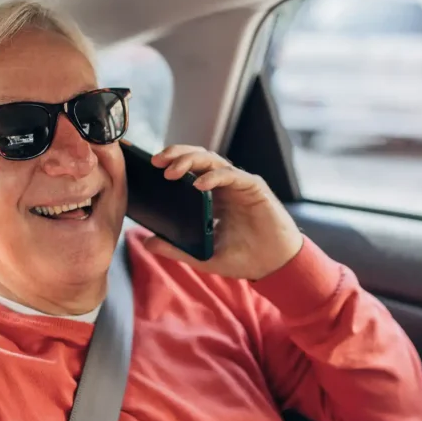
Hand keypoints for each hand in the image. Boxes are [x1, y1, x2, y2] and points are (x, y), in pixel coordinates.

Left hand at [146, 145, 302, 280]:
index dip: (168, 164)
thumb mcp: (203, 256)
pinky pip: (231, 175)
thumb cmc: (243, 258)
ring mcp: (238, 184)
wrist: (275, 266)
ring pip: (211, 160)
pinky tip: (198, 184)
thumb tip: (147, 242)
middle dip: (175, 155)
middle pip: (196, 158)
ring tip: (171, 171)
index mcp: (210, 197)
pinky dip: (214, 176)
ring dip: (190, 161)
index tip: (147, 167)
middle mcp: (222, 186)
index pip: (187, 170)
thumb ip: (177, 248)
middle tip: (155, 162)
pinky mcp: (253, 187)